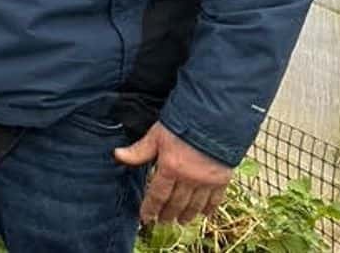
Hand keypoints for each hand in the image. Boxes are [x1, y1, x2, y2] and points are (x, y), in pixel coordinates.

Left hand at [113, 122, 230, 223]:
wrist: (215, 117)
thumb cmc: (183, 123)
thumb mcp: (157, 135)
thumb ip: (140, 150)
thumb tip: (117, 155)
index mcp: (170, 168)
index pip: (157, 195)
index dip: (151, 208)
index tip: (146, 217)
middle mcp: (188, 178)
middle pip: (176, 203)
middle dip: (168, 214)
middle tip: (163, 221)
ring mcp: (206, 180)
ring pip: (195, 204)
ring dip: (187, 215)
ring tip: (181, 221)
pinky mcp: (222, 178)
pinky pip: (215, 199)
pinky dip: (209, 208)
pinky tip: (204, 214)